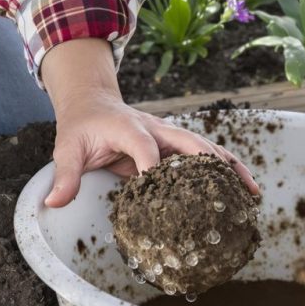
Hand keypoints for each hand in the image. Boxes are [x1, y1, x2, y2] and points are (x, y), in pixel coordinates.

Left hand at [41, 39, 258, 207]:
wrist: (93, 103)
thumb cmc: (81, 127)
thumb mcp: (67, 149)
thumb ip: (65, 176)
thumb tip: (53, 203)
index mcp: (129, 127)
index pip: (145, 146)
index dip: (152, 166)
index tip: (158, 188)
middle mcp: (155, 128)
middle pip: (189, 141)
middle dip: (211, 163)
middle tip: (233, 188)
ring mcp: (168, 136)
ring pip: (205, 148)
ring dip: (229, 167)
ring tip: (251, 193)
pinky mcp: (174, 146)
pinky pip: (203, 157)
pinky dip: (224, 170)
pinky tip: (242, 189)